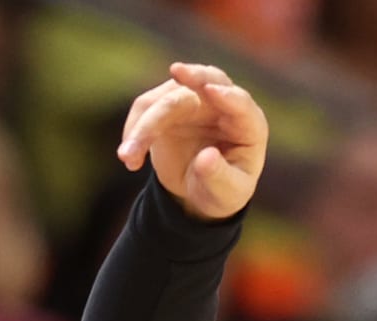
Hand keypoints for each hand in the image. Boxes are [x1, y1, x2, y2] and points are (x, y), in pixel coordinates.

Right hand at [119, 62, 267, 221]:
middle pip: (206, 81)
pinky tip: (130, 159)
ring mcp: (193, 100)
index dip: (228, 96)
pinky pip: (145, 108)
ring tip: (128, 156)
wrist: (200, 191)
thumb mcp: (226, 193)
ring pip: (165, 100)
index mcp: (248, 125)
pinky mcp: (166, 104)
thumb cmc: (223, 190)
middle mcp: (222, 104)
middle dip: (192, 77)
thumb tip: (206, 159)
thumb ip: (219, 177)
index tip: (211, 89)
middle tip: (176, 71)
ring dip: (144, 126)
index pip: (241, 104)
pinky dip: (134, 131)